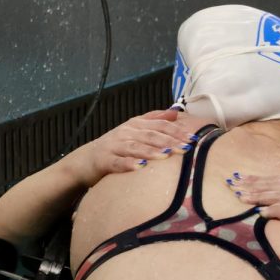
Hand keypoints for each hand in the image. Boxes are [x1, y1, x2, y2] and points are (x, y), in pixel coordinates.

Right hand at [68, 110, 205, 186]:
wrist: (87, 160)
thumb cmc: (117, 146)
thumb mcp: (135, 130)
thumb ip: (154, 120)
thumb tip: (175, 112)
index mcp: (135, 124)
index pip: (159, 125)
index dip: (176, 131)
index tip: (192, 138)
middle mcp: (126, 132)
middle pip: (150, 135)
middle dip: (169, 141)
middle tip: (185, 148)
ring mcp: (115, 146)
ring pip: (135, 147)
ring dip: (151, 151)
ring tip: (166, 156)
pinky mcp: (105, 160)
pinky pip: (118, 162)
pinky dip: (129, 165)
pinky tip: (140, 168)